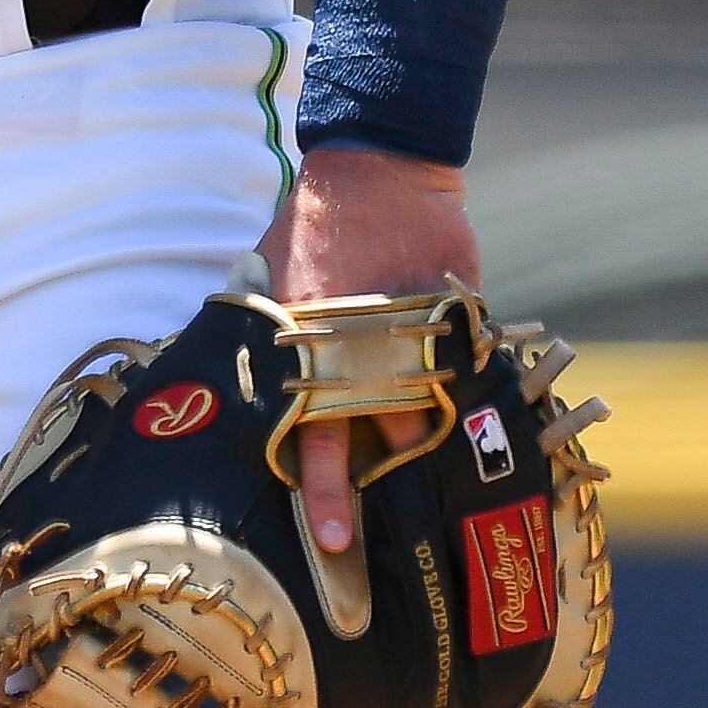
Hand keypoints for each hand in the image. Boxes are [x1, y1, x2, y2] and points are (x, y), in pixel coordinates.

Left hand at [256, 146, 482, 554]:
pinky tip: (464, 412)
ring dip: (432, 445)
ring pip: (432, 415)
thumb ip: (273, 341)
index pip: (316, 435)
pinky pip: (465, 374)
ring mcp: (418, 335)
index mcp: (310, 345)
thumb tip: (243, 391)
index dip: (325, 492)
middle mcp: (366, 348)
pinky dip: (464, 395)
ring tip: (438, 482)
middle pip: (386, 439)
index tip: (332, 540)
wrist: (379, 167)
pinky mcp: (458, 318)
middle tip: (403, 534)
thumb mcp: (271, 281)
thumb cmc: (312, 227)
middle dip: (394, 489)